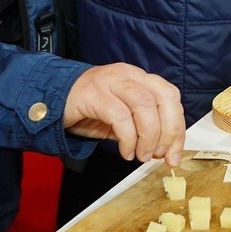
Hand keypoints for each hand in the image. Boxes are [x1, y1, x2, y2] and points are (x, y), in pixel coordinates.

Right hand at [63, 63, 185, 165]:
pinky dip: (128, 139)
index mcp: (140, 78)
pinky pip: (120, 117)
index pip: (170, 97)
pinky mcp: (94, 93)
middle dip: (168, 131)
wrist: (52, 100)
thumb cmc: (90, 110)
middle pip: (163, 97)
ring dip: (148, 136)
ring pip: (144, 105)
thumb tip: (166, 151)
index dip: (178, 127)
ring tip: (142, 156)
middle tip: (161, 155)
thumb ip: (144, 129)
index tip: (175, 154)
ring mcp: (111, 81)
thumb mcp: (124, 119)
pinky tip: (125, 152)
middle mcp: (129, 75)